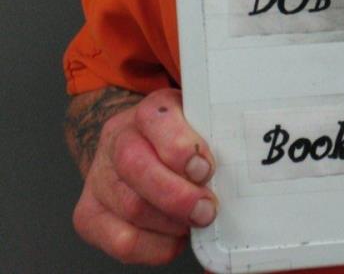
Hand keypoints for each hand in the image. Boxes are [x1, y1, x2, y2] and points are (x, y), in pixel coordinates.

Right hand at [70, 87, 216, 264]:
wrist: (132, 144)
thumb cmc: (177, 137)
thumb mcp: (197, 119)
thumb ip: (213, 132)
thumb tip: (240, 162)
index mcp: (148, 111)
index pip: (156, 119)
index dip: (180, 147)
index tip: (206, 167)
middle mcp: (117, 139)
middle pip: (136, 167)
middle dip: (177, 195)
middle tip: (207, 208)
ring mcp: (98, 178)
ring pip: (131, 207)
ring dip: (171, 222)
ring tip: (196, 220)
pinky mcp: (89, 215)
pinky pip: (121, 241)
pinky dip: (155, 246)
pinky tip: (175, 236)